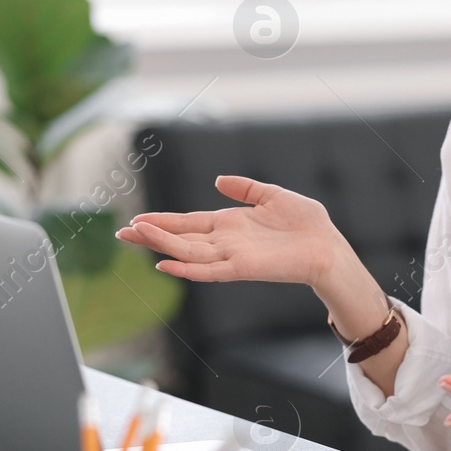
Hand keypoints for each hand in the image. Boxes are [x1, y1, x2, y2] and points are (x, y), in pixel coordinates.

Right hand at [115, 175, 343, 286]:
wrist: (328, 246)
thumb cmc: (307, 223)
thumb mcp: (273, 196)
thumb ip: (246, 188)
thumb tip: (218, 181)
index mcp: (230, 224)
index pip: (188, 222)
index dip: (163, 221)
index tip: (137, 218)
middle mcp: (226, 242)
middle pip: (181, 238)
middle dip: (151, 234)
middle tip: (121, 231)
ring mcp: (232, 256)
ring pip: (188, 252)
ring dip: (162, 244)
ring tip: (136, 235)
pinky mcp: (243, 268)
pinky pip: (209, 270)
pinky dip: (187, 268)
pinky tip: (166, 263)